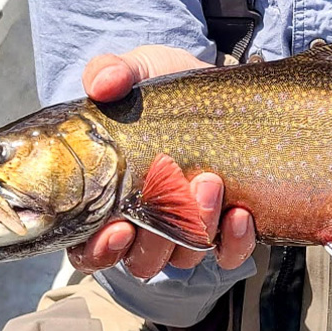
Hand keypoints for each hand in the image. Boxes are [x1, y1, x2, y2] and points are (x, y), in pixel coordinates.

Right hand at [68, 45, 255, 277]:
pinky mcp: (227, 228)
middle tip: (177, 184)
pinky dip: (235, 241)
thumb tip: (102, 83)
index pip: (90, 249)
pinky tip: (241, 213)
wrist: (218, 90)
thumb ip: (111, 72)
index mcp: (107, 202)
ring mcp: (186, 230)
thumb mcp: (137, 70)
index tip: (118, 227)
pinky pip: (230, 254)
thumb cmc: (165, 90)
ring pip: (185, 258)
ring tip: (211, 182)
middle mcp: (145, 226)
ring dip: (198, 227)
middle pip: (141, 260)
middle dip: (157, 235)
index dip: (99, 249)